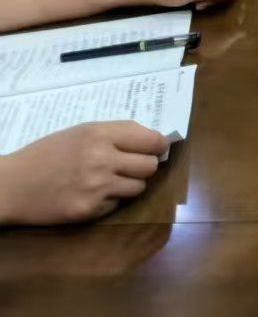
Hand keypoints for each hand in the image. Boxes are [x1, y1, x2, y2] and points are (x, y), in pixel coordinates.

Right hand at [0, 122, 168, 224]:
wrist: (11, 185)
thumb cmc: (47, 154)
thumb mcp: (81, 132)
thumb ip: (117, 134)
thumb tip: (154, 141)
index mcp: (100, 134)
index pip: (152, 140)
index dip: (158, 146)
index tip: (156, 149)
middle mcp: (102, 159)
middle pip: (150, 166)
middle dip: (144, 166)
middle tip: (131, 167)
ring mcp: (96, 187)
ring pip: (139, 187)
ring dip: (130, 184)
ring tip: (109, 181)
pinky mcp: (89, 210)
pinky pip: (117, 204)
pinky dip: (110, 200)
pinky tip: (92, 195)